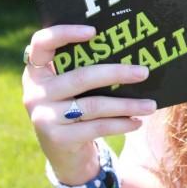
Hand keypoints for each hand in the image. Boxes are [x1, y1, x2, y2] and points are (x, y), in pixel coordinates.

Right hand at [22, 24, 156, 183]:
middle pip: (81, 77)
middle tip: (144, 72)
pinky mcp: (57, 138)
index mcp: (37, 72)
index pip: (41, 43)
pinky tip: (137, 122)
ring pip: (93, 105)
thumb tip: (131, 55)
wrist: (64, 155)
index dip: (64, 33)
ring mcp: (44, 116)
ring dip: (127, 104)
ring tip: (150, 105)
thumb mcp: (73, 89)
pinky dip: (120, 124)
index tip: (94, 31)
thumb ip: (86, 69)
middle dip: (117, 73)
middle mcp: (35, 92)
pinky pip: (96, 127)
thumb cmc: (75, 109)